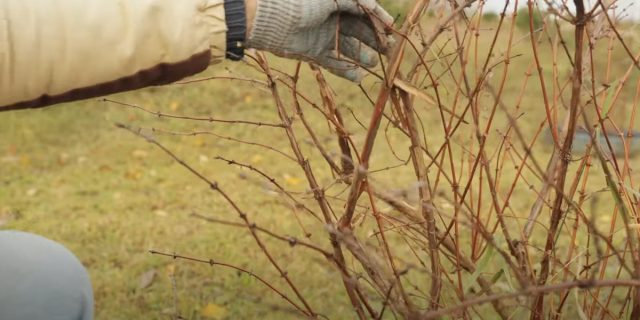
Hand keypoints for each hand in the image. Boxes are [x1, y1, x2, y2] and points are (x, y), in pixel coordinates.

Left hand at [244, 0, 393, 81]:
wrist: (270, 21)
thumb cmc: (300, 2)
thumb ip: (354, 0)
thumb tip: (374, 6)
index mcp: (337, 2)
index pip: (364, 12)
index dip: (379, 20)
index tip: (392, 30)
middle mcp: (332, 19)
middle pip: (360, 31)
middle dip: (375, 40)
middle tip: (388, 51)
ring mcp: (324, 37)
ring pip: (349, 48)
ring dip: (363, 56)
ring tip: (373, 63)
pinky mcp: (314, 53)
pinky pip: (334, 63)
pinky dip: (346, 71)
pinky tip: (359, 77)